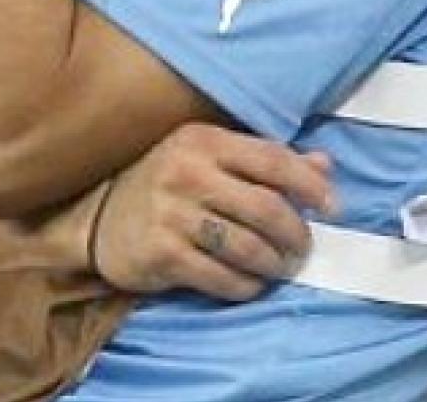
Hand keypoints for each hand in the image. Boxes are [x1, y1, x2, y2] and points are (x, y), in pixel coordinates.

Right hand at [86, 122, 334, 300]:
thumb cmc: (166, 186)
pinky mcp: (162, 254)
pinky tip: (247, 283)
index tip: (331, 207)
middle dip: (297, 235)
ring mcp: (170, 214)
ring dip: (274, 265)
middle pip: (267, 209)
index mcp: (202, 141)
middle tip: (302, 249)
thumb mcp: (209, 159)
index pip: (273, 160)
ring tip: (277, 267)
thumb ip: (265, 160)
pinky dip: (245, 286)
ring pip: (249, 247)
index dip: (311, 187)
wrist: (95, 219)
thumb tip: (323, 167)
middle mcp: (185, 172)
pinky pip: (223, 277)